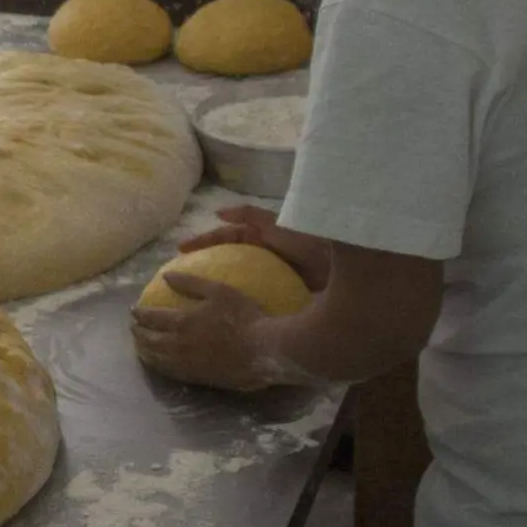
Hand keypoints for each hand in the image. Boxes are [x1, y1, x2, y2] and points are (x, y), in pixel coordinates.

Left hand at [132, 274, 277, 391]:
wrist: (265, 350)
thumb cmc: (245, 316)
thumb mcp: (219, 290)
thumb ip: (191, 282)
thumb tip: (166, 276)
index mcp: (182, 322)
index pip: (151, 318)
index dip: (139, 314)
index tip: (133, 310)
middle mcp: (179, 345)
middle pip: (148, 340)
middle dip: (137, 333)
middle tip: (133, 328)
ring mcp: (187, 364)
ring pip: (156, 359)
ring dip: (144, 351)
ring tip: (140, 346)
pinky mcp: (198, 378)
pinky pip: (171, 373)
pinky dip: (159, 366)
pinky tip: (160, 363)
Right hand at [181, 206, 332, 290]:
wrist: (346, 267)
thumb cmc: (310, 241)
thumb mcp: (277, 226)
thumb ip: (251, 216)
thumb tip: (219, 213)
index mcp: (263, 238)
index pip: (226, 238)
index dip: (204, 243)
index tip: (180, 252)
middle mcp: (266, 255)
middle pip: (231, 259)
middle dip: (209, 266)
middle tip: (184, 279)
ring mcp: (275, 275)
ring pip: (242, 279)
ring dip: (224, 287)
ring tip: (200, 300)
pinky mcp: (285, 294)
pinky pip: (259, 297)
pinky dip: (245, 303)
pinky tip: (231, 313)